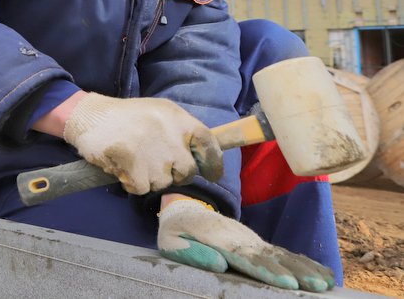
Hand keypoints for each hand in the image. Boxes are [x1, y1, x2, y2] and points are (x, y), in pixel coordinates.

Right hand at [61, 92, 221, 194]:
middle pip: (187, 171)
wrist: (88, 116)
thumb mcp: (158, 113)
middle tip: (154, 164)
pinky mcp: (134, 165)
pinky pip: (142, 188)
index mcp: (177, 118)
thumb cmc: (125, 117)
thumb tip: (201, 159)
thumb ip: (179, 131)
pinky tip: (123, 167)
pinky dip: (132, 183)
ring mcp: (152, 151)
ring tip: (134, 161)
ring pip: (164, 183)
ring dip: (149, 178)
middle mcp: (169, 133)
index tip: (212, 175)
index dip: (213, 163)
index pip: (207, 143)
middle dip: (173, 174)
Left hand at [158, 198, 334, 291]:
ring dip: (304, 268)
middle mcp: (240, 238)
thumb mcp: (170, 242)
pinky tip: (322, 275)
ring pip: (281, 254)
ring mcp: (251, 240)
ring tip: (325, 284)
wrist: (185, 210)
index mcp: (218, 239)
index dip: (267, 270)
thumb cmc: (175, 232)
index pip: (246, 257)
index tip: (287, 283)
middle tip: (315, 286)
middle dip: (294, 272)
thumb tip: (218, 264)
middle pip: (270, 256)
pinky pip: (283, 253)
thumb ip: (192, 253)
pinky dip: (304, 263)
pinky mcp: (257, 244)